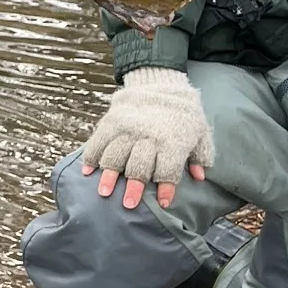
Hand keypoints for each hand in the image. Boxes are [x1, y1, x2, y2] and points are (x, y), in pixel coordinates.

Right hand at [81, 66, 211, 209]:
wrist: (158, 82)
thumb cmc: (181, 112)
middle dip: (134, 187)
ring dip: (109, 175)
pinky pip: (98, 141)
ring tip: (104, 192)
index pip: (168, 169)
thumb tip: (199, 176)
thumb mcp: (199, 131)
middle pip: (139, 166)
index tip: (162, 203)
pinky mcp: (111, 122)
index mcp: (171, 141)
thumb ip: (199, 155)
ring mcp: (127, 129)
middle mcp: (147, 136)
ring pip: (115, 155)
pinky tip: (87, 171)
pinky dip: (91, 156)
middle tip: (128, 205)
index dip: (165, 188)